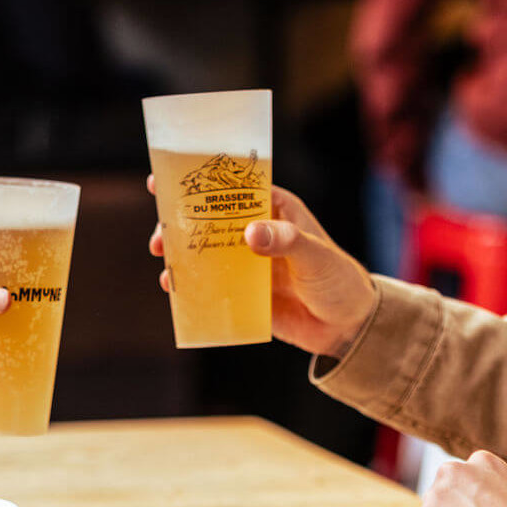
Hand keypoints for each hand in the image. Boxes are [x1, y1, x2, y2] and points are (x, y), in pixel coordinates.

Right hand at [148, 181, 374, 356]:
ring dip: (179, 258)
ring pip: (203, 254)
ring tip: (165, 268)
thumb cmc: (339, 280)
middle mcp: (255, 232)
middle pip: (207, 221)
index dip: (197, 181)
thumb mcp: (316, 256)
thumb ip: (285, 241)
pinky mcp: (243, 294)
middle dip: (177, 226)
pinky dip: (190, 287)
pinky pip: (210, 287)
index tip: (164, 180)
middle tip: (159, 238)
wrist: (347, 327)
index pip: (230, 187)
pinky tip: (175, 291)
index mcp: (273, 210)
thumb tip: (249, 233)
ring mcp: (246, 264)